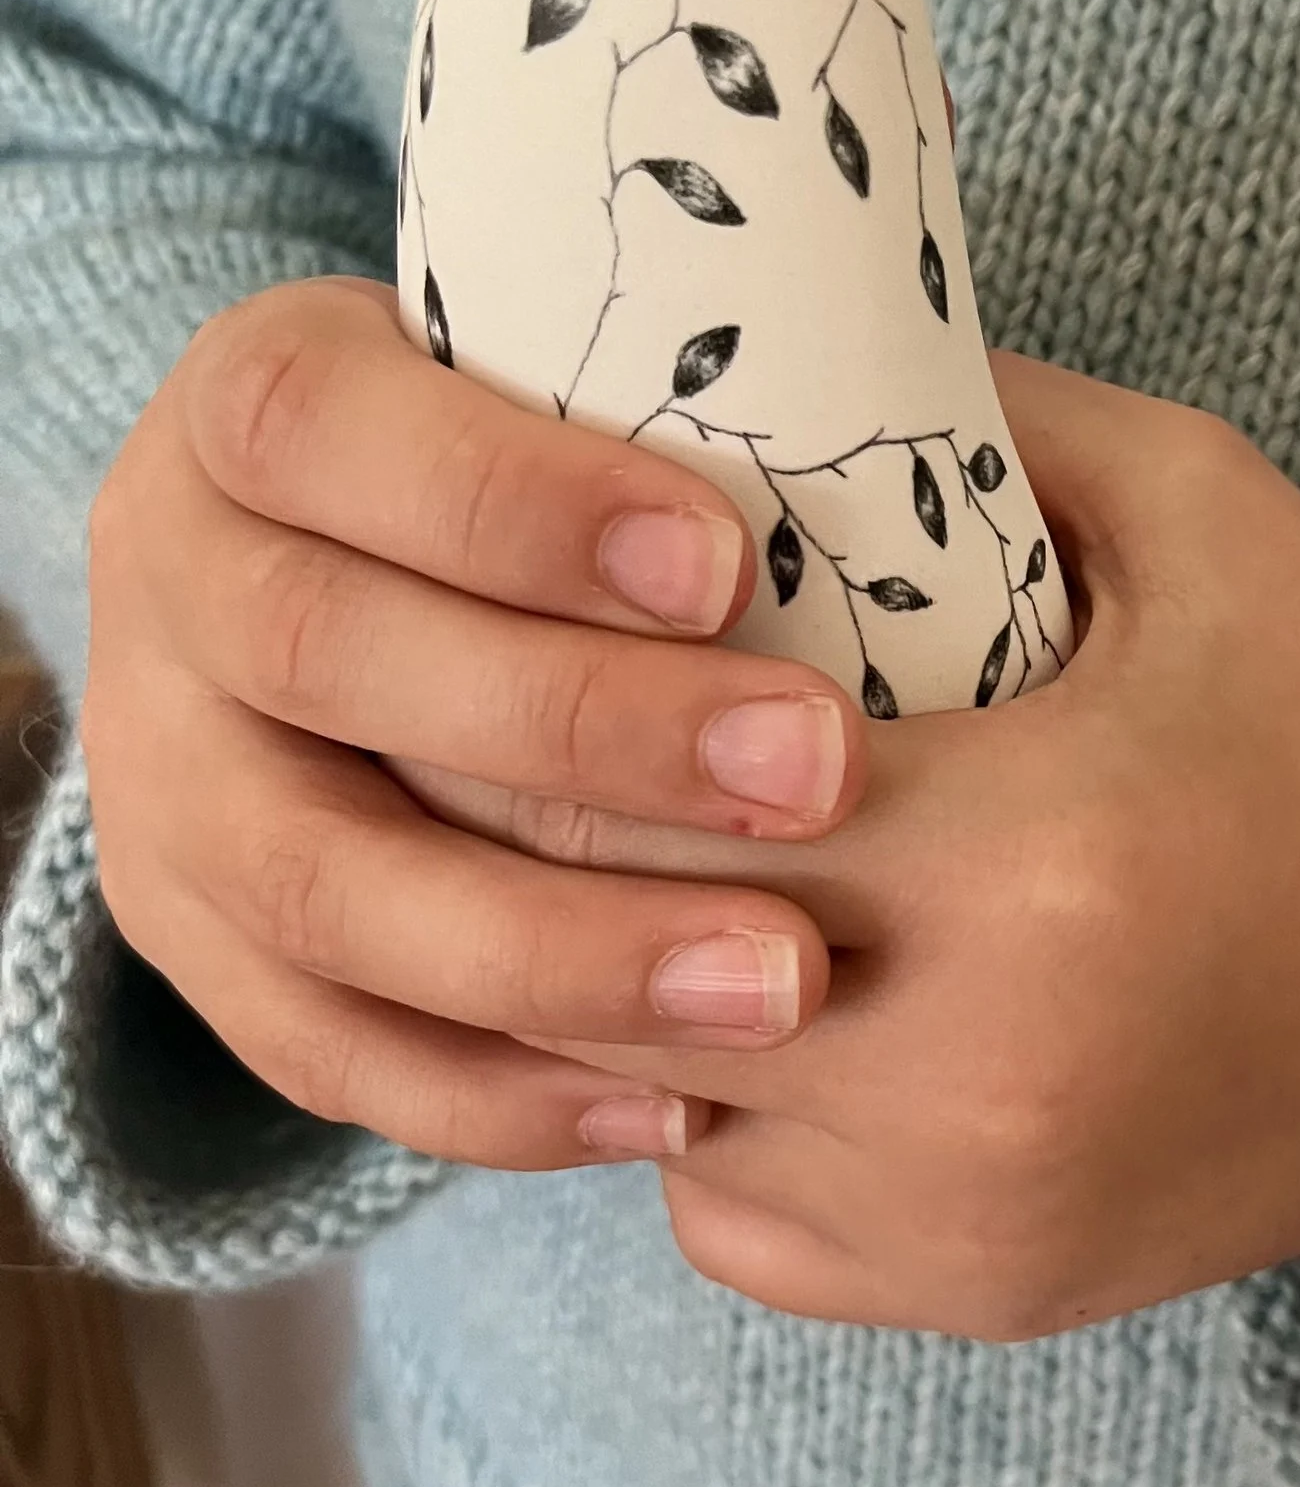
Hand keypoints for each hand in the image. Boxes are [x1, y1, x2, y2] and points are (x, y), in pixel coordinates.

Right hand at [81, 275, 875, 1169]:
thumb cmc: (558, 473)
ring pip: (319, 885)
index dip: (514, 498)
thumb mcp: (606, 381)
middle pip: (324, 651)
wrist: (378, 596)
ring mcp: (165, 782)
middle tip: (821, 777)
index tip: (727, 566)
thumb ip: (734, 384)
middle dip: (582, 725)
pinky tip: (684, 1105)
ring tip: (782, 985)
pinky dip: (506, 1095)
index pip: (323, 423)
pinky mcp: (203, 953)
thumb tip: (946, 428)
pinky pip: (327, 1054)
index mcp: (266, 409)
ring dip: (559, 949)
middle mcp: (178, 586)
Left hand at [416, 354, 1299, 1338]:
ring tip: (634, 869)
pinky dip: (709, 1112)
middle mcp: (974, 1072)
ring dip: (602, 988)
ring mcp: (963, 1212)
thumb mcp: (1209, 516)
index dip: (521, 720)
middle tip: (518, 751)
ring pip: (635, 1107)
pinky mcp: (975, 1290)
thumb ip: (990, 422)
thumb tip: (773, 358)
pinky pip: (730, 1213)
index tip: (506, 646)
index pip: (625, 800)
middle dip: (531, 852)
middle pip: (591, 967)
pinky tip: (772, 1006)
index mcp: (1029, 858)